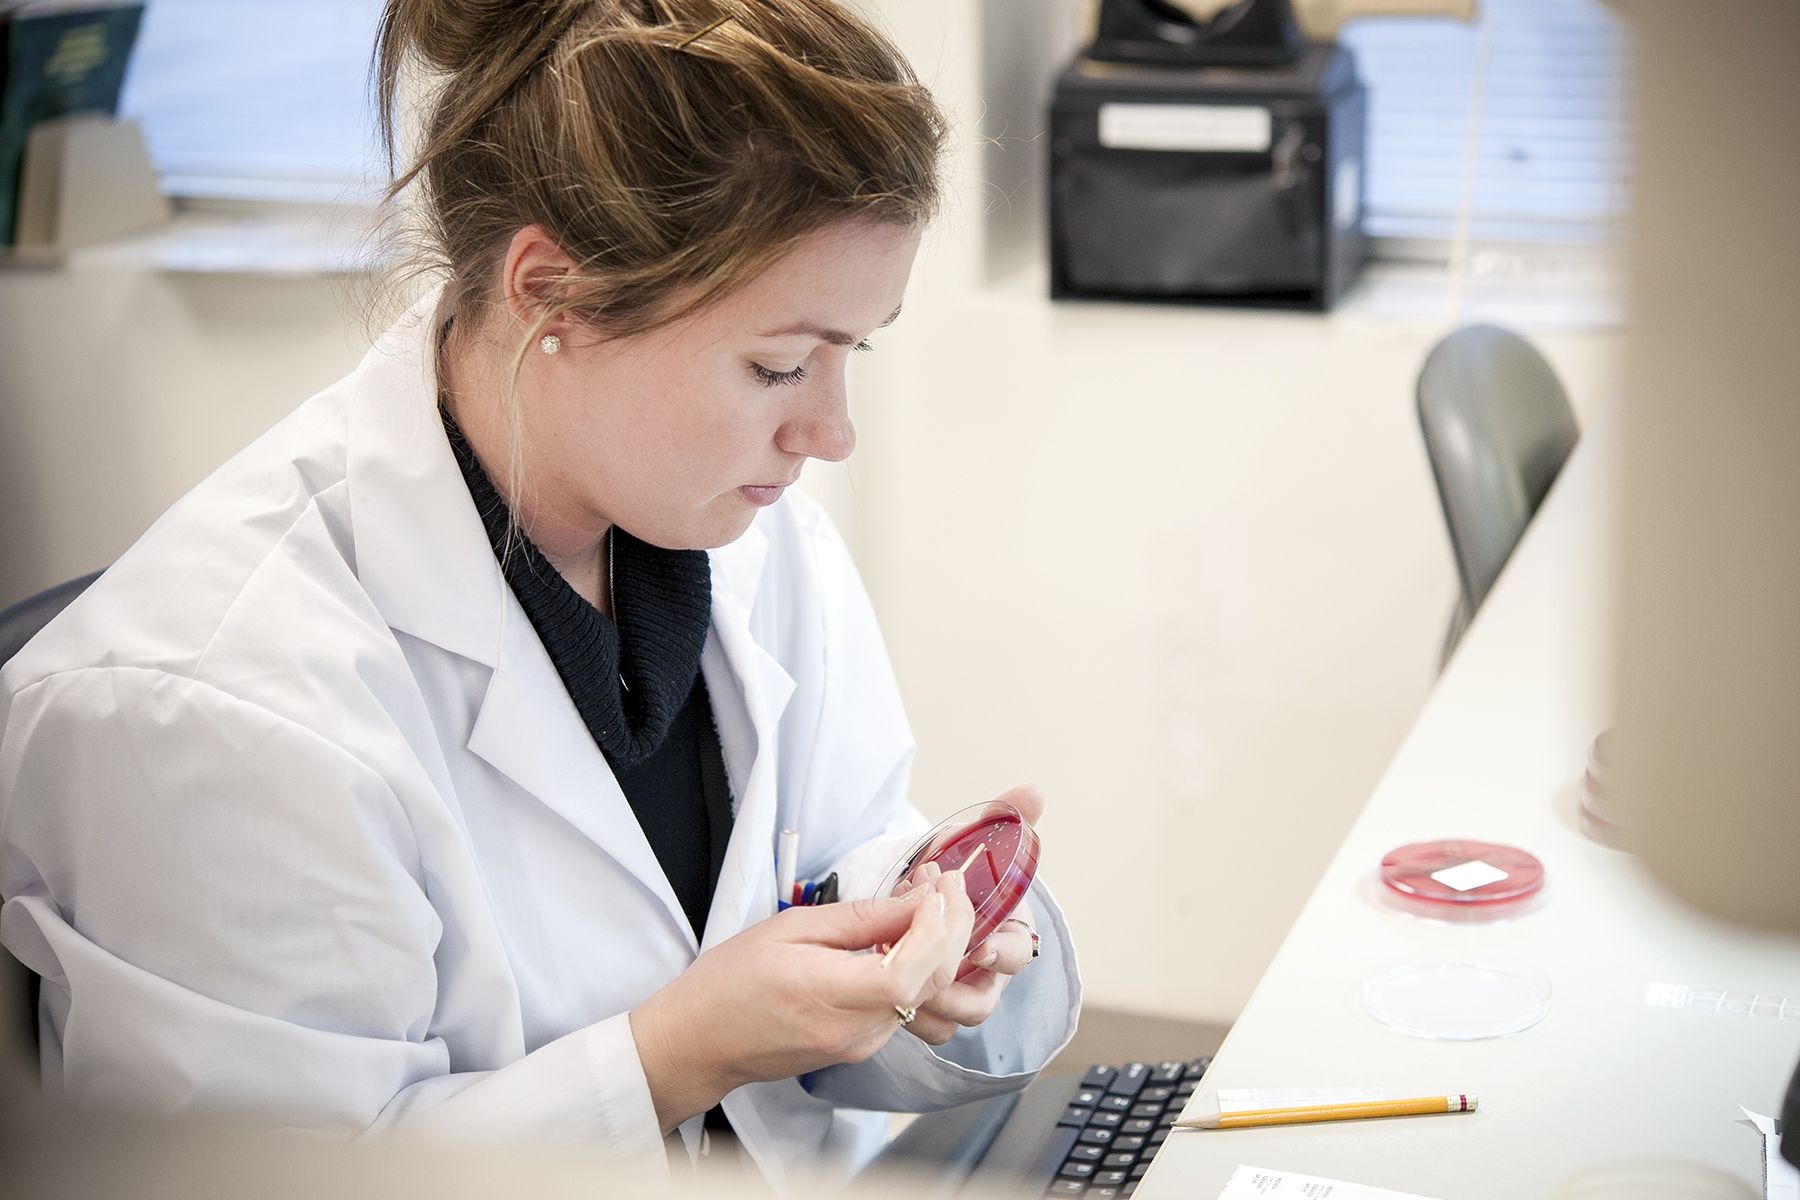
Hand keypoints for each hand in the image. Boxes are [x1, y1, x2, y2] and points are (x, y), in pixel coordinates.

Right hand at [630, 866, 974, 1132]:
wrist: (699, 1040)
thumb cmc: (729, 982)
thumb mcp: (789, 929)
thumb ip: (859, 919)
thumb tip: (915, 902)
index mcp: (831, 997)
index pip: (912, 970)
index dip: (938, 927)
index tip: (939, 886)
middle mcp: (855, 1031)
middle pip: (932, 983)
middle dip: (952, 928)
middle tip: (947, 885)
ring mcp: (860, 1045)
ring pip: (925, 996)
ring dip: (940, 947)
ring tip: (931, 903)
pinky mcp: (859, 1048)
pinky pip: (905, 1007)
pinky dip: (919, 968)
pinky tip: (907, 937)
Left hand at [906, 783, 1045, 1045]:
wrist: (912, 894)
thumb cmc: (946, 870)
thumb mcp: (969, 841)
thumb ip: (1002, 816)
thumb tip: (1034, 790)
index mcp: (1006, 932)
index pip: (1016, 953)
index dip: (1001, 954)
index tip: (979, 949)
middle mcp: (986, 971)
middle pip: (981, 1001)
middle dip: (950, 989)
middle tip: (916, 966)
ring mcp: (957, 993)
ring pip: (950, 1019)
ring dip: (922, 1003)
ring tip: (890, 973)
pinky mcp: (929, 1008)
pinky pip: (924, 1026)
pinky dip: (903, 1013)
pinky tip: (879, 987)